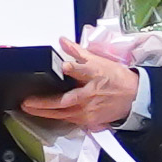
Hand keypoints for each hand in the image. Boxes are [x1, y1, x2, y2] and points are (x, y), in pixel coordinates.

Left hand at [24, 50, 142, 132]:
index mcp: (95, 76)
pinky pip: (68, 120)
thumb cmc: (116, 78)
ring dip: (44, 112)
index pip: (83, 70)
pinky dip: (54, 117)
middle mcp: (90, 95)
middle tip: (27, 101)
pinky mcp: (89, 120)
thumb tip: (62, 41)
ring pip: (63, 113)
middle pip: (66, 100)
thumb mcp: (99, 61)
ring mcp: (89, 110)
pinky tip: (42, 115)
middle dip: (45, 102)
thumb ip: (77, 51)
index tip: (64, 66)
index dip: (73, 68)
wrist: (134, 97)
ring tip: (28, 108)